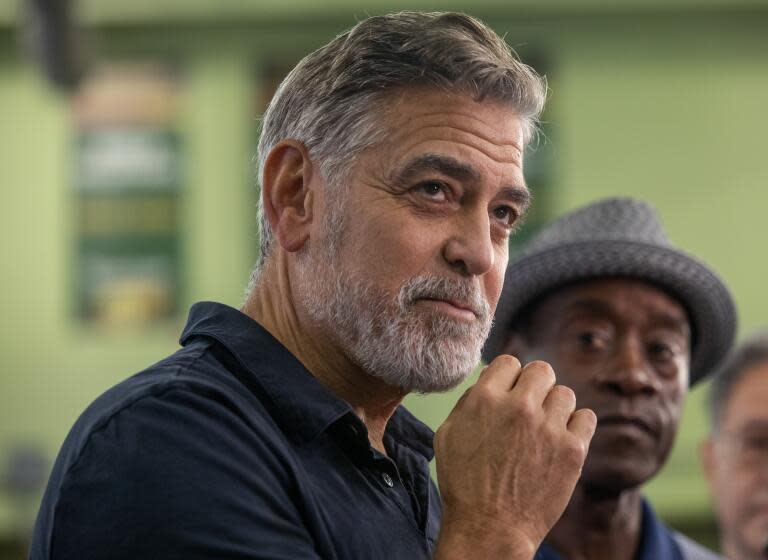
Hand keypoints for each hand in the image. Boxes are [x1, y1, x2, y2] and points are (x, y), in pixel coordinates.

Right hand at [433, 356, 595, 558]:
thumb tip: (490, 379)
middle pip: (541, 370)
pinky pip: (586, 417)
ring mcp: (548, 427)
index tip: (509, 394)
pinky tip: (562, 439)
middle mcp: (519, 407)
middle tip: (529, 408)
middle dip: (535, 385)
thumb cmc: (464, 483)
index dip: (508, 377)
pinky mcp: (572, 449)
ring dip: (555, 407)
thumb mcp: (448, 434)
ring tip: (544, 429)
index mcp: (485, 399)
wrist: (490, 528)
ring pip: (565, 393)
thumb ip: (469, 401)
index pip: (509, 362)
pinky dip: (576, 426)